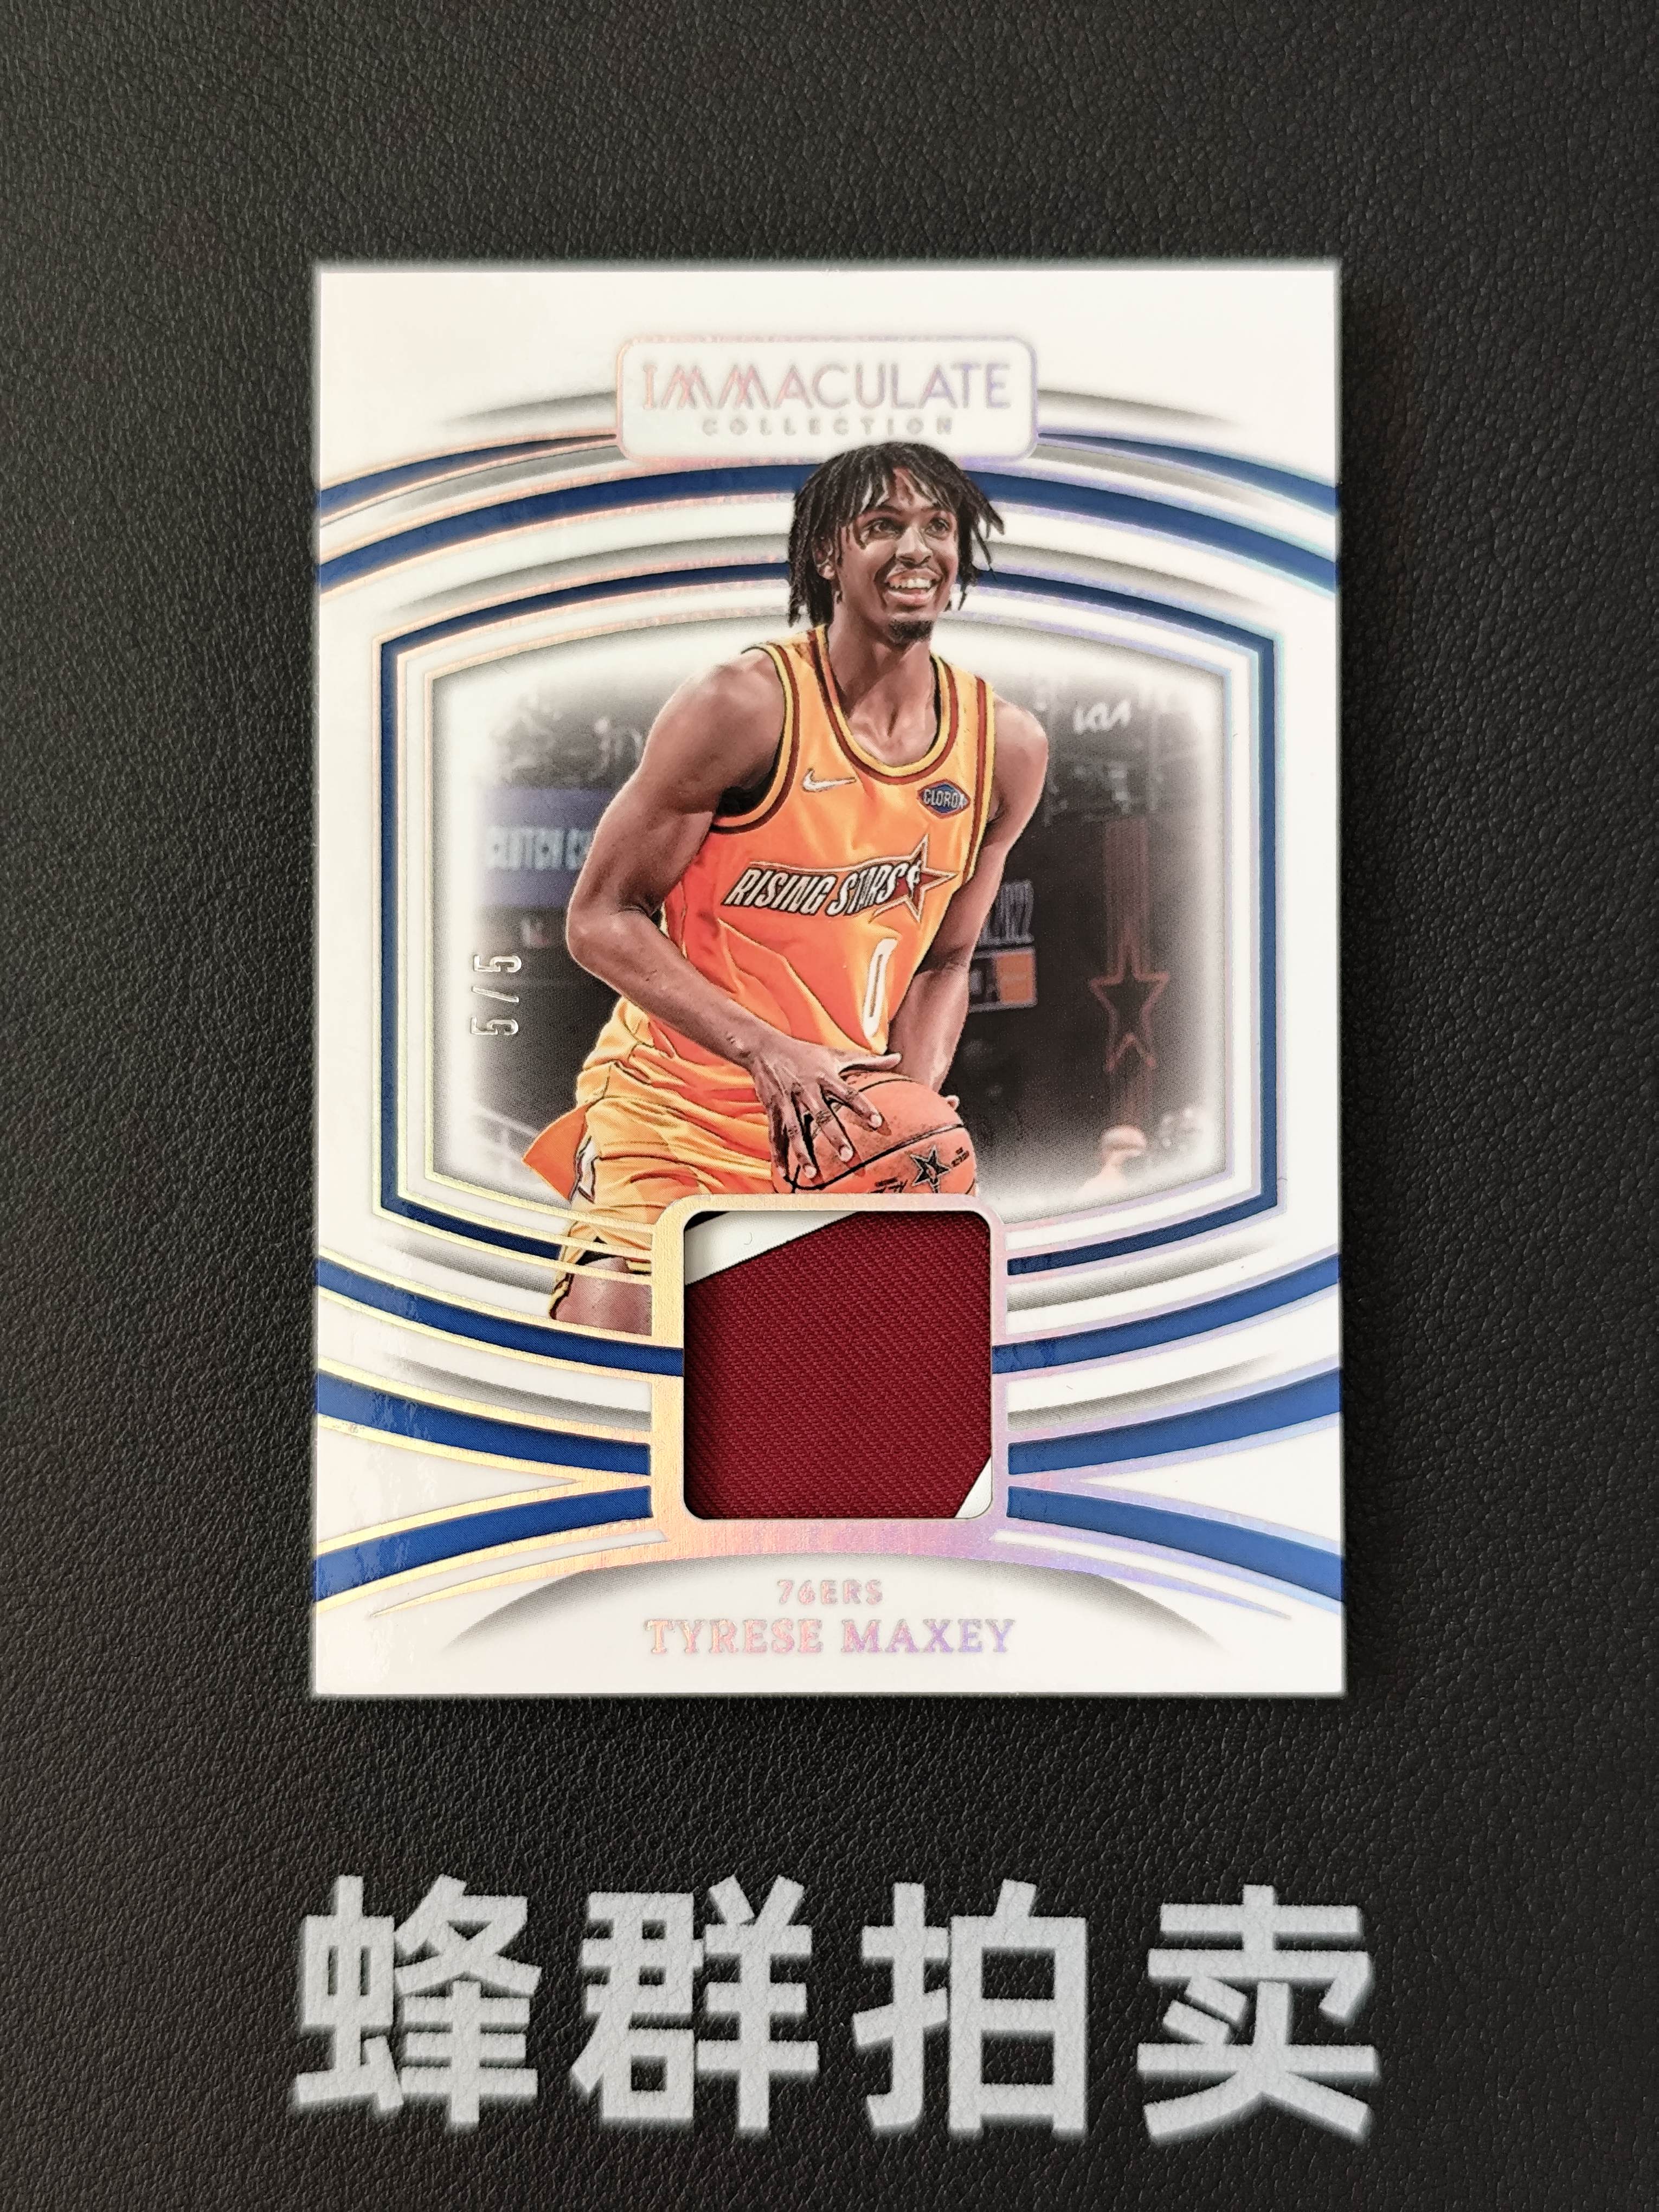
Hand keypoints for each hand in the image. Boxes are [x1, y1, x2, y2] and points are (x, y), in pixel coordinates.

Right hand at [739, 1030, 899, 1185]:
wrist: (765, 1048)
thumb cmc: (806, 1053)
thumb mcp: (836, 1054)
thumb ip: (868, 1060)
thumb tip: (897, 1057)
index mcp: (825, 1077)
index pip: (848, 1093)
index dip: (863, 1107)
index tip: (878, 1122)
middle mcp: (807, 1090)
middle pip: (822, 1116)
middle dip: (834, 1137)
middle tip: (847, 1157)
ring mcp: (788, 1101)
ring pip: (795, 1130)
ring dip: (803, 1153)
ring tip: (813, 1173)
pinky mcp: (772, 1109)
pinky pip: (775, 1134)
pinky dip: (778, 1154)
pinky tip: (784, 1173)